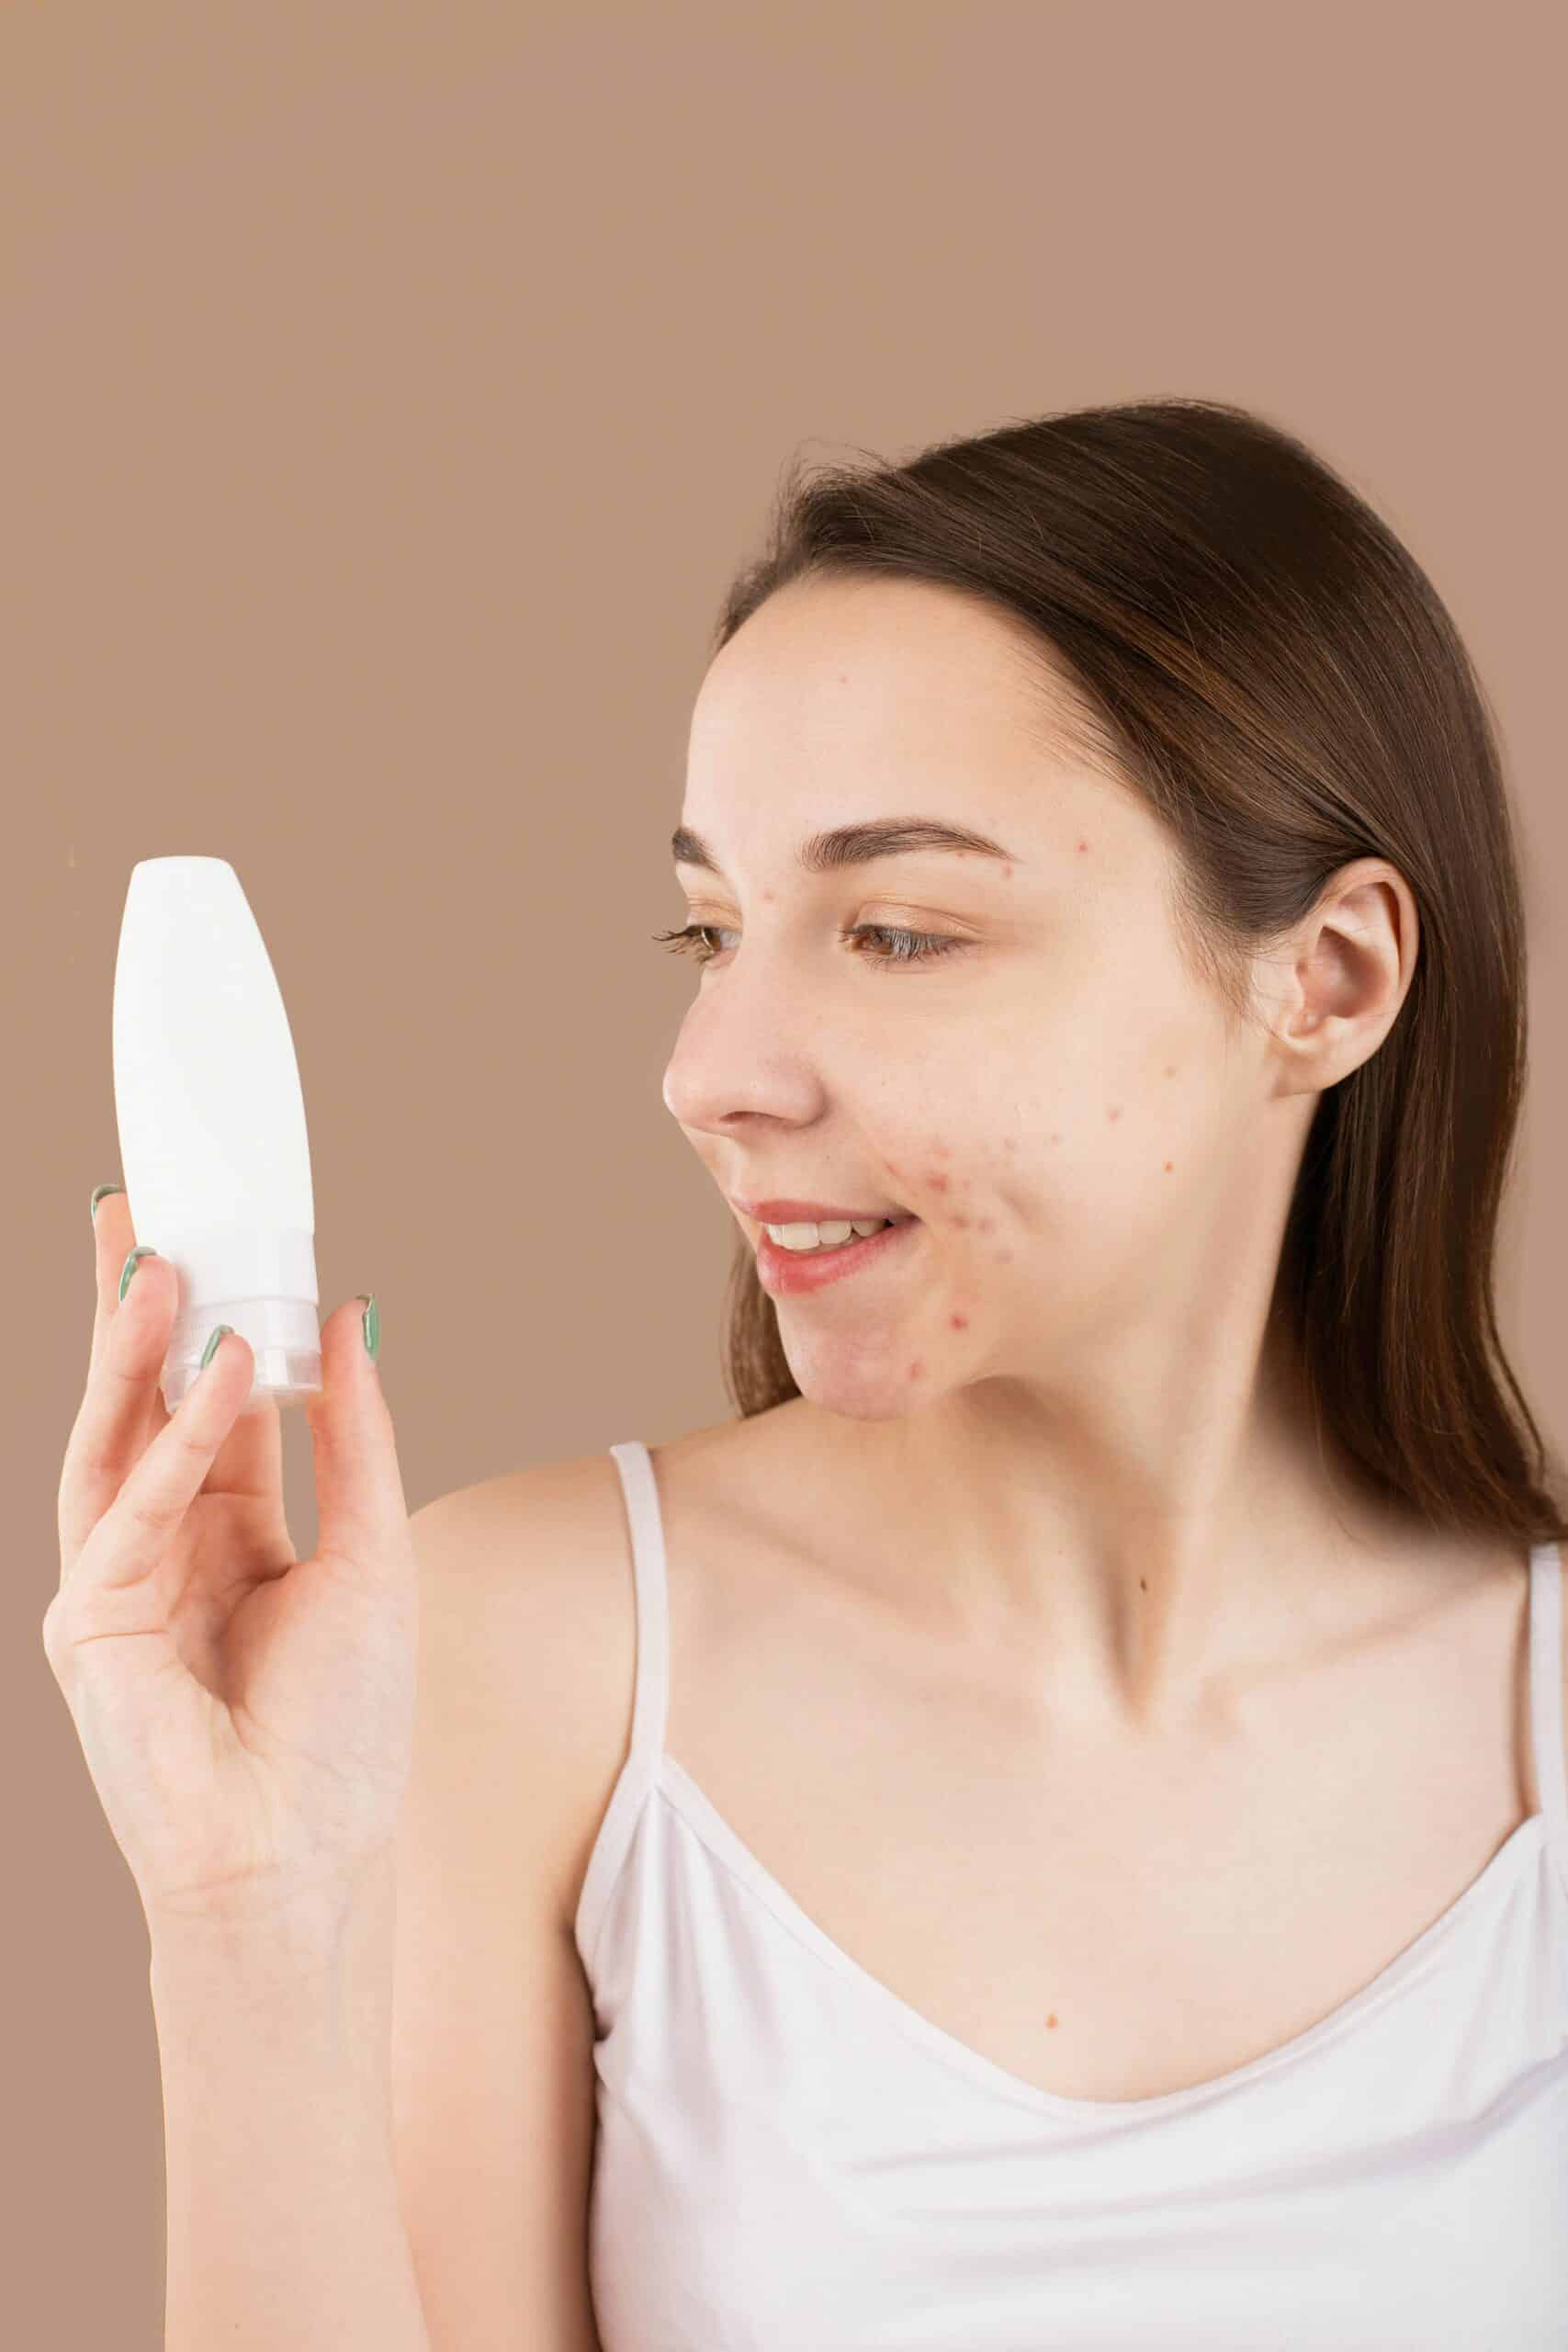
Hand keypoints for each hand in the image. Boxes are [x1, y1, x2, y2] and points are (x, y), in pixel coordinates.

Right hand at [45, 1189, 418, 1935]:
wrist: (304, 1858)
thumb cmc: (341, 1729)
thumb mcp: (372, 1552)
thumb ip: (354, 1437)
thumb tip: (351, 1319)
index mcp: (230, 1531)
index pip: (206, 1400)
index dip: (205, 1318)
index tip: (207, 1233)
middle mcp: (163, 1546)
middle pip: (137, 1402)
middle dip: (131, 1307)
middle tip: (135, 1209)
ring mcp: (116, 1584)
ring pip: (114, 1439)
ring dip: (133, 1350)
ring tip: (158, 1260)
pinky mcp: (94, 1624)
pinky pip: (133, 1511)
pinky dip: (177, 1440)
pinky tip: (215, 1372)